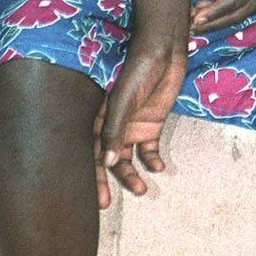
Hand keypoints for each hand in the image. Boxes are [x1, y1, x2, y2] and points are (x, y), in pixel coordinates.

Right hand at [93, 40, 185, 208]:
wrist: (164, 50)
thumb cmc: (138, 70)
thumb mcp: (123, 100)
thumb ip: (114, 130)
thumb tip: (109, 163)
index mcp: (97, 119)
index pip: (90, 152)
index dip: (91, 176)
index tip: (96, 198)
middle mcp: (112, 126)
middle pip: (107, 161)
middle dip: (108, 182)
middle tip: (107, 204)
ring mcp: (131, 127)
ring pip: (128, 159)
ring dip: (133, 175)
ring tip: (142, 191)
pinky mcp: (151, 124)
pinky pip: (149, 149)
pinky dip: (152, 160)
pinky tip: (158, 167)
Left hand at [189, 0, 255, 34]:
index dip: (215, 11)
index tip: (194, 18)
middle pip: (242, 12)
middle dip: (215, 23)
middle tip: (190, 27)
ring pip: (246, 12)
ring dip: (222, 20)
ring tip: (196, 21)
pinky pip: (250, 5)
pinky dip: (231, 12)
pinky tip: (213, 11)